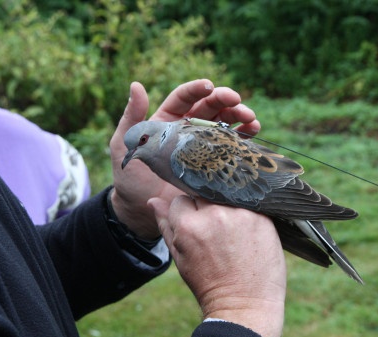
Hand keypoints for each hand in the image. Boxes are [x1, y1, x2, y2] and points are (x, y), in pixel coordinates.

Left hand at [109, 79, 258, 238]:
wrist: (141, 210)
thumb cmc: (129, 177)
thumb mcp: (123, 144)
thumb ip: (131, 116)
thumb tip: (137, 85)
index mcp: (167, 119)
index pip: (185, 97)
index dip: (197, 89)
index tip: (209, 87)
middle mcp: (187, 128)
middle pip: (210, 107)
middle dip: (225, 101)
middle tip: (237, 101)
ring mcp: (203, 145)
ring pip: (225, 122)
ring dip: (239, 116)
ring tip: (251, 118)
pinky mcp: (213, 162)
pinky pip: (231, 145)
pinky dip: (244, 136)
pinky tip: (254, 131)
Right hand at [148, 196, 285, 336]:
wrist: (244, 306)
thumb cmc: (208, 284)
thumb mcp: (180, 257)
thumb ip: (166, 226)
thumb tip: (153, 200)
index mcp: (188, 226)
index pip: (182, 199)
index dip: (188, 213)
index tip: (197, 227)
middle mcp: (214, 215)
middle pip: (204, 194)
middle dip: (207, 207)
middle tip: (217, 230)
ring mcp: (240, 215)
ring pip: (227, 196)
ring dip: (228, 208)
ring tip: (233, 232)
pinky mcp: (261, 218)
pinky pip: (250, 204)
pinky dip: (248, 213)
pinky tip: (248, 232)